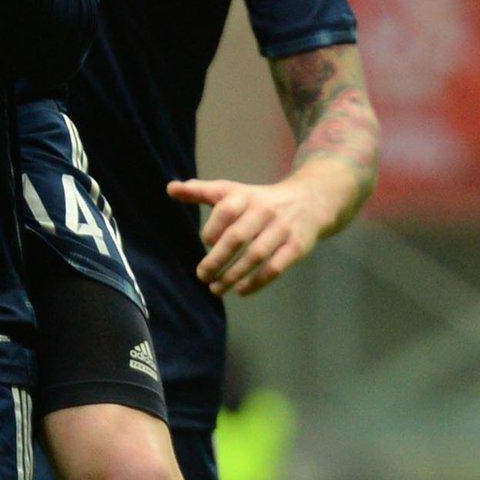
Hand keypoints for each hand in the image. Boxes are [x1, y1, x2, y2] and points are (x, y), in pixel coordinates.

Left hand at [166, 176, 333, 295]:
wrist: (309, 201)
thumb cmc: (259, 200)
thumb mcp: (232, 190)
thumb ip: (200, 191)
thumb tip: (170, 188)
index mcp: (245, 196)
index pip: (226, 210)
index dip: (213, 228)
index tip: (207, 242)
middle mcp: (263, 211)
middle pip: (238, 237)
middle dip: (217, 259)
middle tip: (202, 275)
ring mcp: (281, 229)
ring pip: (255, 256)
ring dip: (233, 275)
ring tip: (215, 288)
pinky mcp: (296, 247)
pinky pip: (275, 268)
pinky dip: (257, 282)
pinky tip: (240, 290)